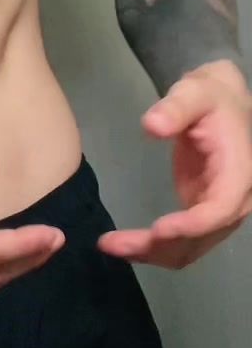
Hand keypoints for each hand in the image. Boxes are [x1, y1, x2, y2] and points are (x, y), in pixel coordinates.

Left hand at [98, 62, 251, 267]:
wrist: (223, 103)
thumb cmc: (210, 97)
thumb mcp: (195, 93)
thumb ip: (175, 108)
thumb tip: (151, 126)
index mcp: (239, 174)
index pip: (219, 210)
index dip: (190, 226)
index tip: (156, 229)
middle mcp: (235, 202)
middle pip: (199, 238)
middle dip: (158, 246)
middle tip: (111, 243)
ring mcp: (218, 213)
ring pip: (189, 249)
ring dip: (151, 254)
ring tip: (109, 246)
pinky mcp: (202, 215)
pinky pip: (181, 242)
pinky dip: (155, 248)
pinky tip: (124, 244)